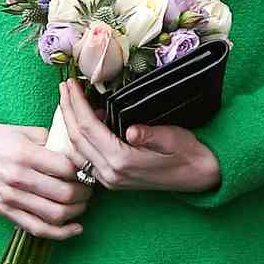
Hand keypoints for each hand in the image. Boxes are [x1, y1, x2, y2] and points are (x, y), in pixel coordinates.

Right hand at [0, 120, 89, 239]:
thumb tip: (81, 152)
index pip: (67, 169)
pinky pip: (38, 229)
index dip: (84, 171)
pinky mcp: (6, 212)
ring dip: (77, 211)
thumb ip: (53, 141)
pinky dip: (61, 233)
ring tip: (82, 203)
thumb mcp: (24, 132)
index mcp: (24, 155)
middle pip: (65, 194)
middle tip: (89, 188)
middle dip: (85, 193)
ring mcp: (11, 199)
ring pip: (55, 215)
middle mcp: (18, 179)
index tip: (88, 170)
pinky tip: (76, 228)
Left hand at [58, 76, 220, 194]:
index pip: (88, 128)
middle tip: (64, 86)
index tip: (70, 83)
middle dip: (67, 110)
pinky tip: (82, 121)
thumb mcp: (174, 138)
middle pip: (76, 138)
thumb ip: (151, 135)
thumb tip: (132, 130)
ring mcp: (109, 179)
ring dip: (69, 123)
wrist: (199, 177)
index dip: (76, 104)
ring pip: (76, 149)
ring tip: (67, 100)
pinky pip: (84, 157)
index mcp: (123, 161)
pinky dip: (78, 137)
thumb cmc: (188, 154)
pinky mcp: (111, 179)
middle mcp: (110, 173)